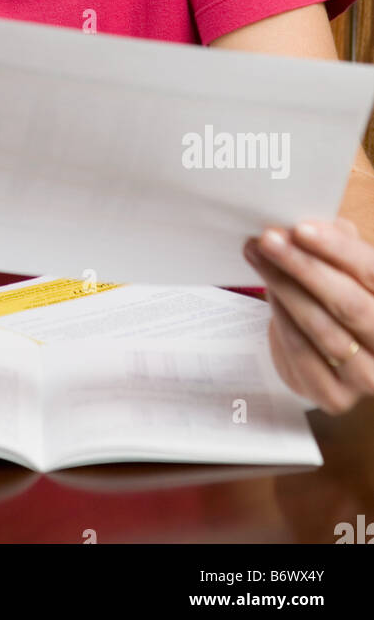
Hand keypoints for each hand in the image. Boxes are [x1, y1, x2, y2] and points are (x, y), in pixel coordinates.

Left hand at [244, 217, 373, 413]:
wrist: (324, 347)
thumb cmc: (338, 292)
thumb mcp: (343, 262)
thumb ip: (335, 240)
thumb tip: (309, 222)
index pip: (372, 271)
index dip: (338, 249)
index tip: (300, 228)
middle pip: (349, 304)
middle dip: (304, 267)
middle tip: (269, 240)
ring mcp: (367, 376)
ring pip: (324, 330)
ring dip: (285, 289)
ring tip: (258, 257)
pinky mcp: (336, 396)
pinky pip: (303, 354)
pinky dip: (282, 319)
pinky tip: (268, 292)